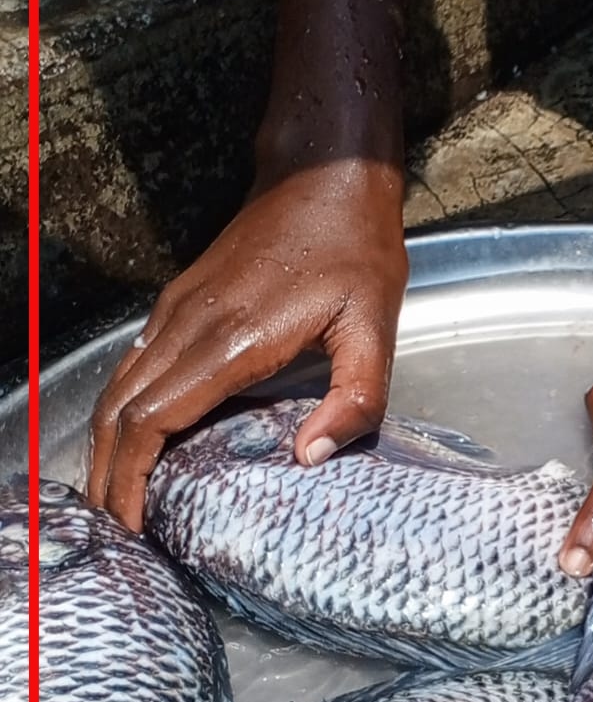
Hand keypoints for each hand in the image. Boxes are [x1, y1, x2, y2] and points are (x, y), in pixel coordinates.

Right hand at [88, 160, 406, 531]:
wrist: (326, 172)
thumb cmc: (355, 246)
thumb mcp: (375, 327)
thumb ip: (354, 398)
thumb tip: (310, 457)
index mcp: (232, 340)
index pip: (153, 420)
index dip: (132, 477)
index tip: (131, 523)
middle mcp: (190, 324)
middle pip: (121, 412)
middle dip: (109, 475)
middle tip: (117, 530)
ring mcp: (178, 309)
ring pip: (119, 387)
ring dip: (108, 445)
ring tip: (116, 497)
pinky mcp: (181, 301)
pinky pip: (136, 364)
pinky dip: (123, 411)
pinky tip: (134, 441)